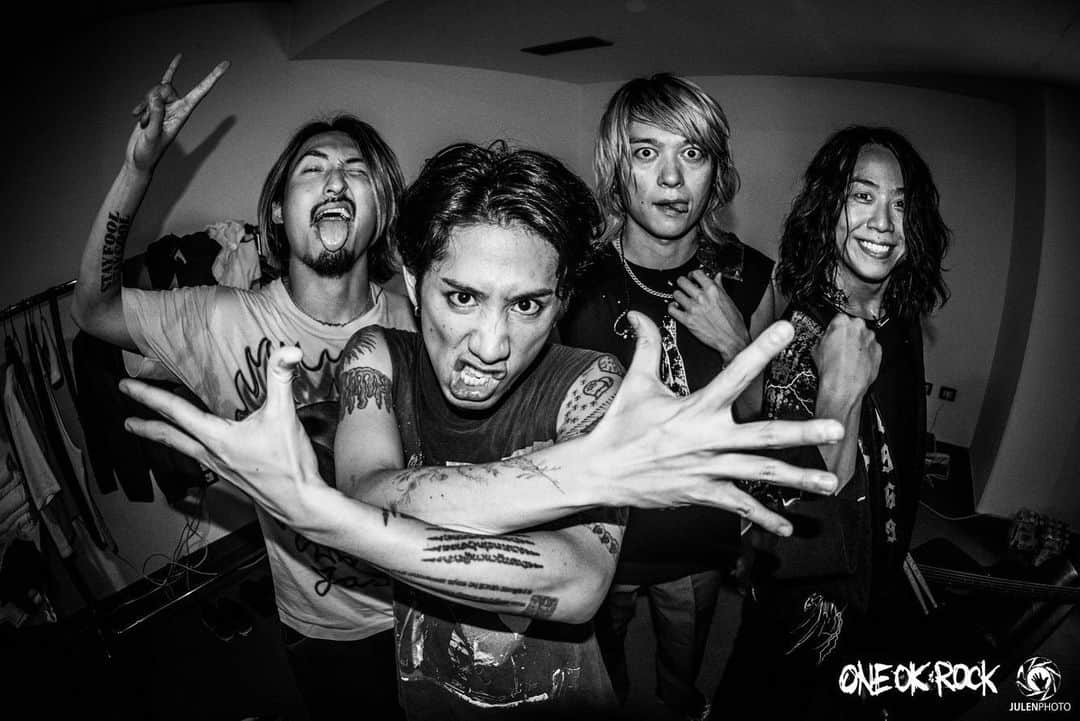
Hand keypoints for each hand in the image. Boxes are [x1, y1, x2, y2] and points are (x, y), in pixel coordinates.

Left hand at [119, 346, 320, 525]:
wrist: (300, 503)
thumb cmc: (289, 465)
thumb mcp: (284, 415)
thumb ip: (282, 378)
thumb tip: (288, 350)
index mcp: (217, 437)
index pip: (175, 411)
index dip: (149, 396)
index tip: (126, 387)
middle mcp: (212, 453)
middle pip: (169, 436)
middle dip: (146, 424)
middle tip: (125, 419)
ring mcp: (220, 467)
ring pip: (182, 448)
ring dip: (163, 438)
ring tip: (148, 430)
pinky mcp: (232, 475)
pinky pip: (200, 457)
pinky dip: (188, 447)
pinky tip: (198, 445)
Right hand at [125, 54, 228, 173]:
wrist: (139, 161)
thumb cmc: (148, 154)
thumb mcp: (152, 136)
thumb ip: (156, 116)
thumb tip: (157, 98)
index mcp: (183, 115)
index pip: (201, 92)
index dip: (213, 77)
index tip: (226, 63)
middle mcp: (177, 109)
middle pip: (166, 88)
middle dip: (152, 99)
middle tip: (148, 121)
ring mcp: (166, 108)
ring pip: (154, 91)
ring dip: (144, 106)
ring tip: (143, 123)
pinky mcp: (154, 109)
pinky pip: (154, 92)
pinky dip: (143, 100)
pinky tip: (135, 112)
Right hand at [584, 312, 843, 535]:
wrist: (600, 472)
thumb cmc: (620, 425)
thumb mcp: (636, 383)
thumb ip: (645, 346)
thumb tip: (639, 314)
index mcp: (695, 408)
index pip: (735, 374)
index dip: (761, 350)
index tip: (788, 329)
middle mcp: (706, 439)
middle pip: (762, 435)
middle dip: (801, 433)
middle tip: (835, 427)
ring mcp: (707, 469)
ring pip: (760, 474)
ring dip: (798, 480)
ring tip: (832, 483)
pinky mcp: (702, 493)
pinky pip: (739, 506)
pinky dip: (764, 517)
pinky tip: (789, 528)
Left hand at [668, 269, 749, 361]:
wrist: (732, 339)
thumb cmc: (733, 322)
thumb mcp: (729, 300)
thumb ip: (720, 286)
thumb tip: (716, 277)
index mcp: (713, 290)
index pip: (696, 273)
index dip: (692, 274)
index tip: (692, 278)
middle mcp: (702, 298)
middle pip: (682, 281)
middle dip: (683, 282)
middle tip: (684, 286)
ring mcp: (693, 309)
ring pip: (676, 294)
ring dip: (678, 295)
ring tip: (682, 298)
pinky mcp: (687, 320)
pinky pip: (672, 309)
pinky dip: (672, 307)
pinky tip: (676, 307)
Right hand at [812, 313, 880, 405]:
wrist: (843, 386)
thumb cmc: (831, 369)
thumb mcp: (816, 349)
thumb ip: (824, 338)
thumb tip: (825, 340)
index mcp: (842, 321)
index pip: (838, 319)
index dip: (834, 330)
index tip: (833, 336)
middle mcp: (859, 327)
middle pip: (853, 327)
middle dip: (848, 336)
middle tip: (839, 348)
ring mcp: (870, 338)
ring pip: (863, 338)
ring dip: (857, 345)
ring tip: (848, 358)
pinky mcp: (878, 350)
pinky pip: (871, 349)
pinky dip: (866, 354)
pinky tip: (856, 363)